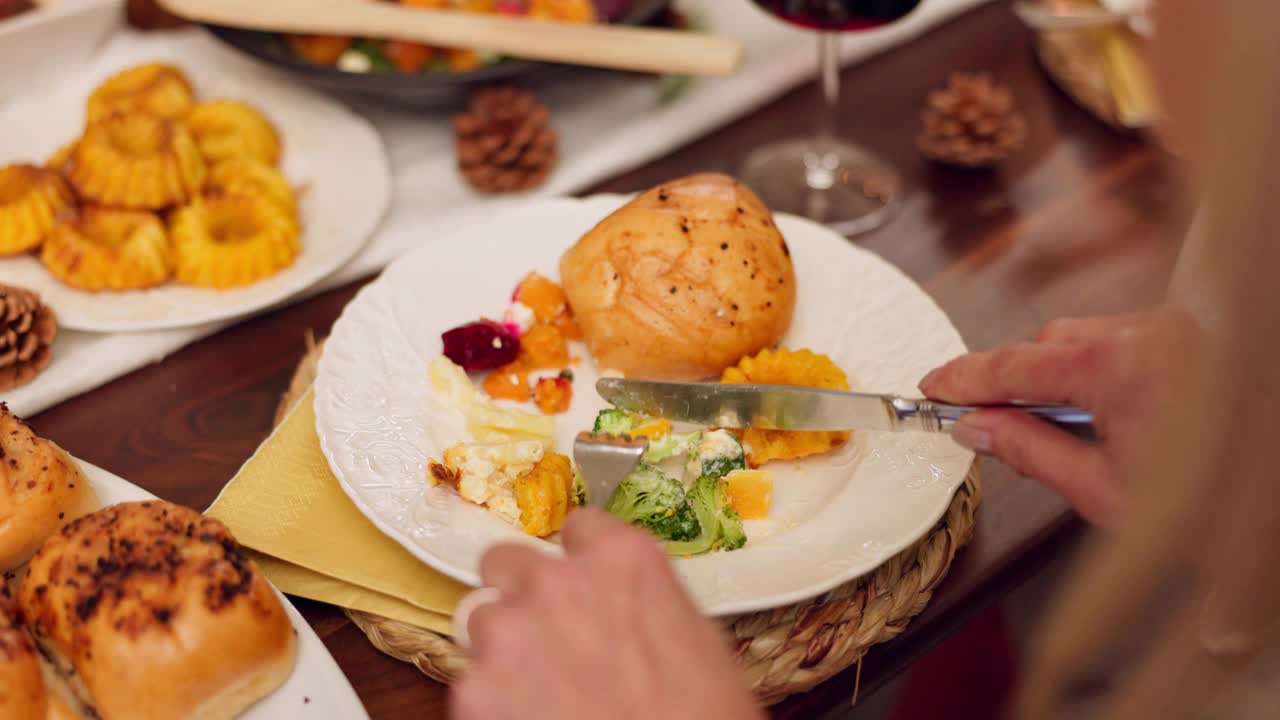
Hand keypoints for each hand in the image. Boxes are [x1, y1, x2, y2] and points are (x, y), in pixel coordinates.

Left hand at [450, 508, 762, 719]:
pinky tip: (535, 719)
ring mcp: (508, 632)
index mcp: (620, 559)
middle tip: (548, 636)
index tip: (583, 582)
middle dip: (522, 594)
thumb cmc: (699, 716)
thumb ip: (641, 601)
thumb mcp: (694, 638)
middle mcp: (556, 582)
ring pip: (483, 621)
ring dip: (505, 649)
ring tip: (543, 692)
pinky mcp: (473, 689)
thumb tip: (621, 608)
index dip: (580, 560)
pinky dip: (495, 703)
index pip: (579, 527)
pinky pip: (472, 682)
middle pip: (507, 560)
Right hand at [918, 307, 1201, 525]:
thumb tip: (979, 428)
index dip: (965, 378)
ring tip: (1068, 428)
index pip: (1013, 364)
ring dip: (1063, 374)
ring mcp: (1176, 331)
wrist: (1279, 511)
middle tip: (992, 423)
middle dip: (1018, 380)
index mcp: (1118, 367)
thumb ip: (1029, 450)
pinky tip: (1107, 413)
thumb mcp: (1100, 492)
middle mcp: (1149, 334)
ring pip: (1085, 336)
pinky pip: (1123, 339)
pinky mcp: (1193, 338)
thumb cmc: (1215, 509)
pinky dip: (1101, 369)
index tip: (935, 389)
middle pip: (1048, 341)